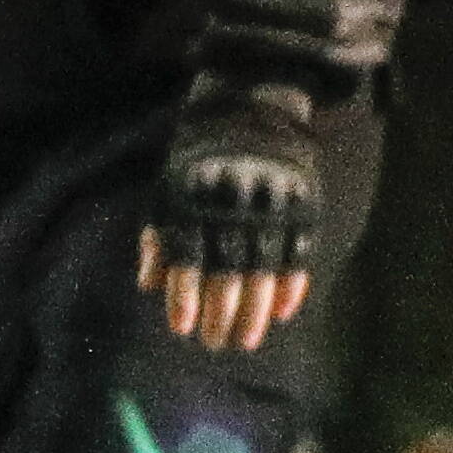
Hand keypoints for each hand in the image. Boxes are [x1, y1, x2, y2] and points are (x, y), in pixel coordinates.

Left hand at [138, 79, 325, 354]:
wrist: (250, 109)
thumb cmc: (198, 162)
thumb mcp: (167, 191)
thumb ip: (157, 239)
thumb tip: (150, 286)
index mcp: (196, 198)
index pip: (189, 258)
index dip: (184, 296)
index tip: (182, 330)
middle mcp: (234, 203)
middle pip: (228, 270)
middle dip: (220, 313)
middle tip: (215, 343)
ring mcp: (272, 204)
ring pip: (264, 270)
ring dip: (255, 311)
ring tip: (246, 340)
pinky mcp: (302, 203)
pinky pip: (298, 253)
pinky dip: (291, 285)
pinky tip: (282, 312)